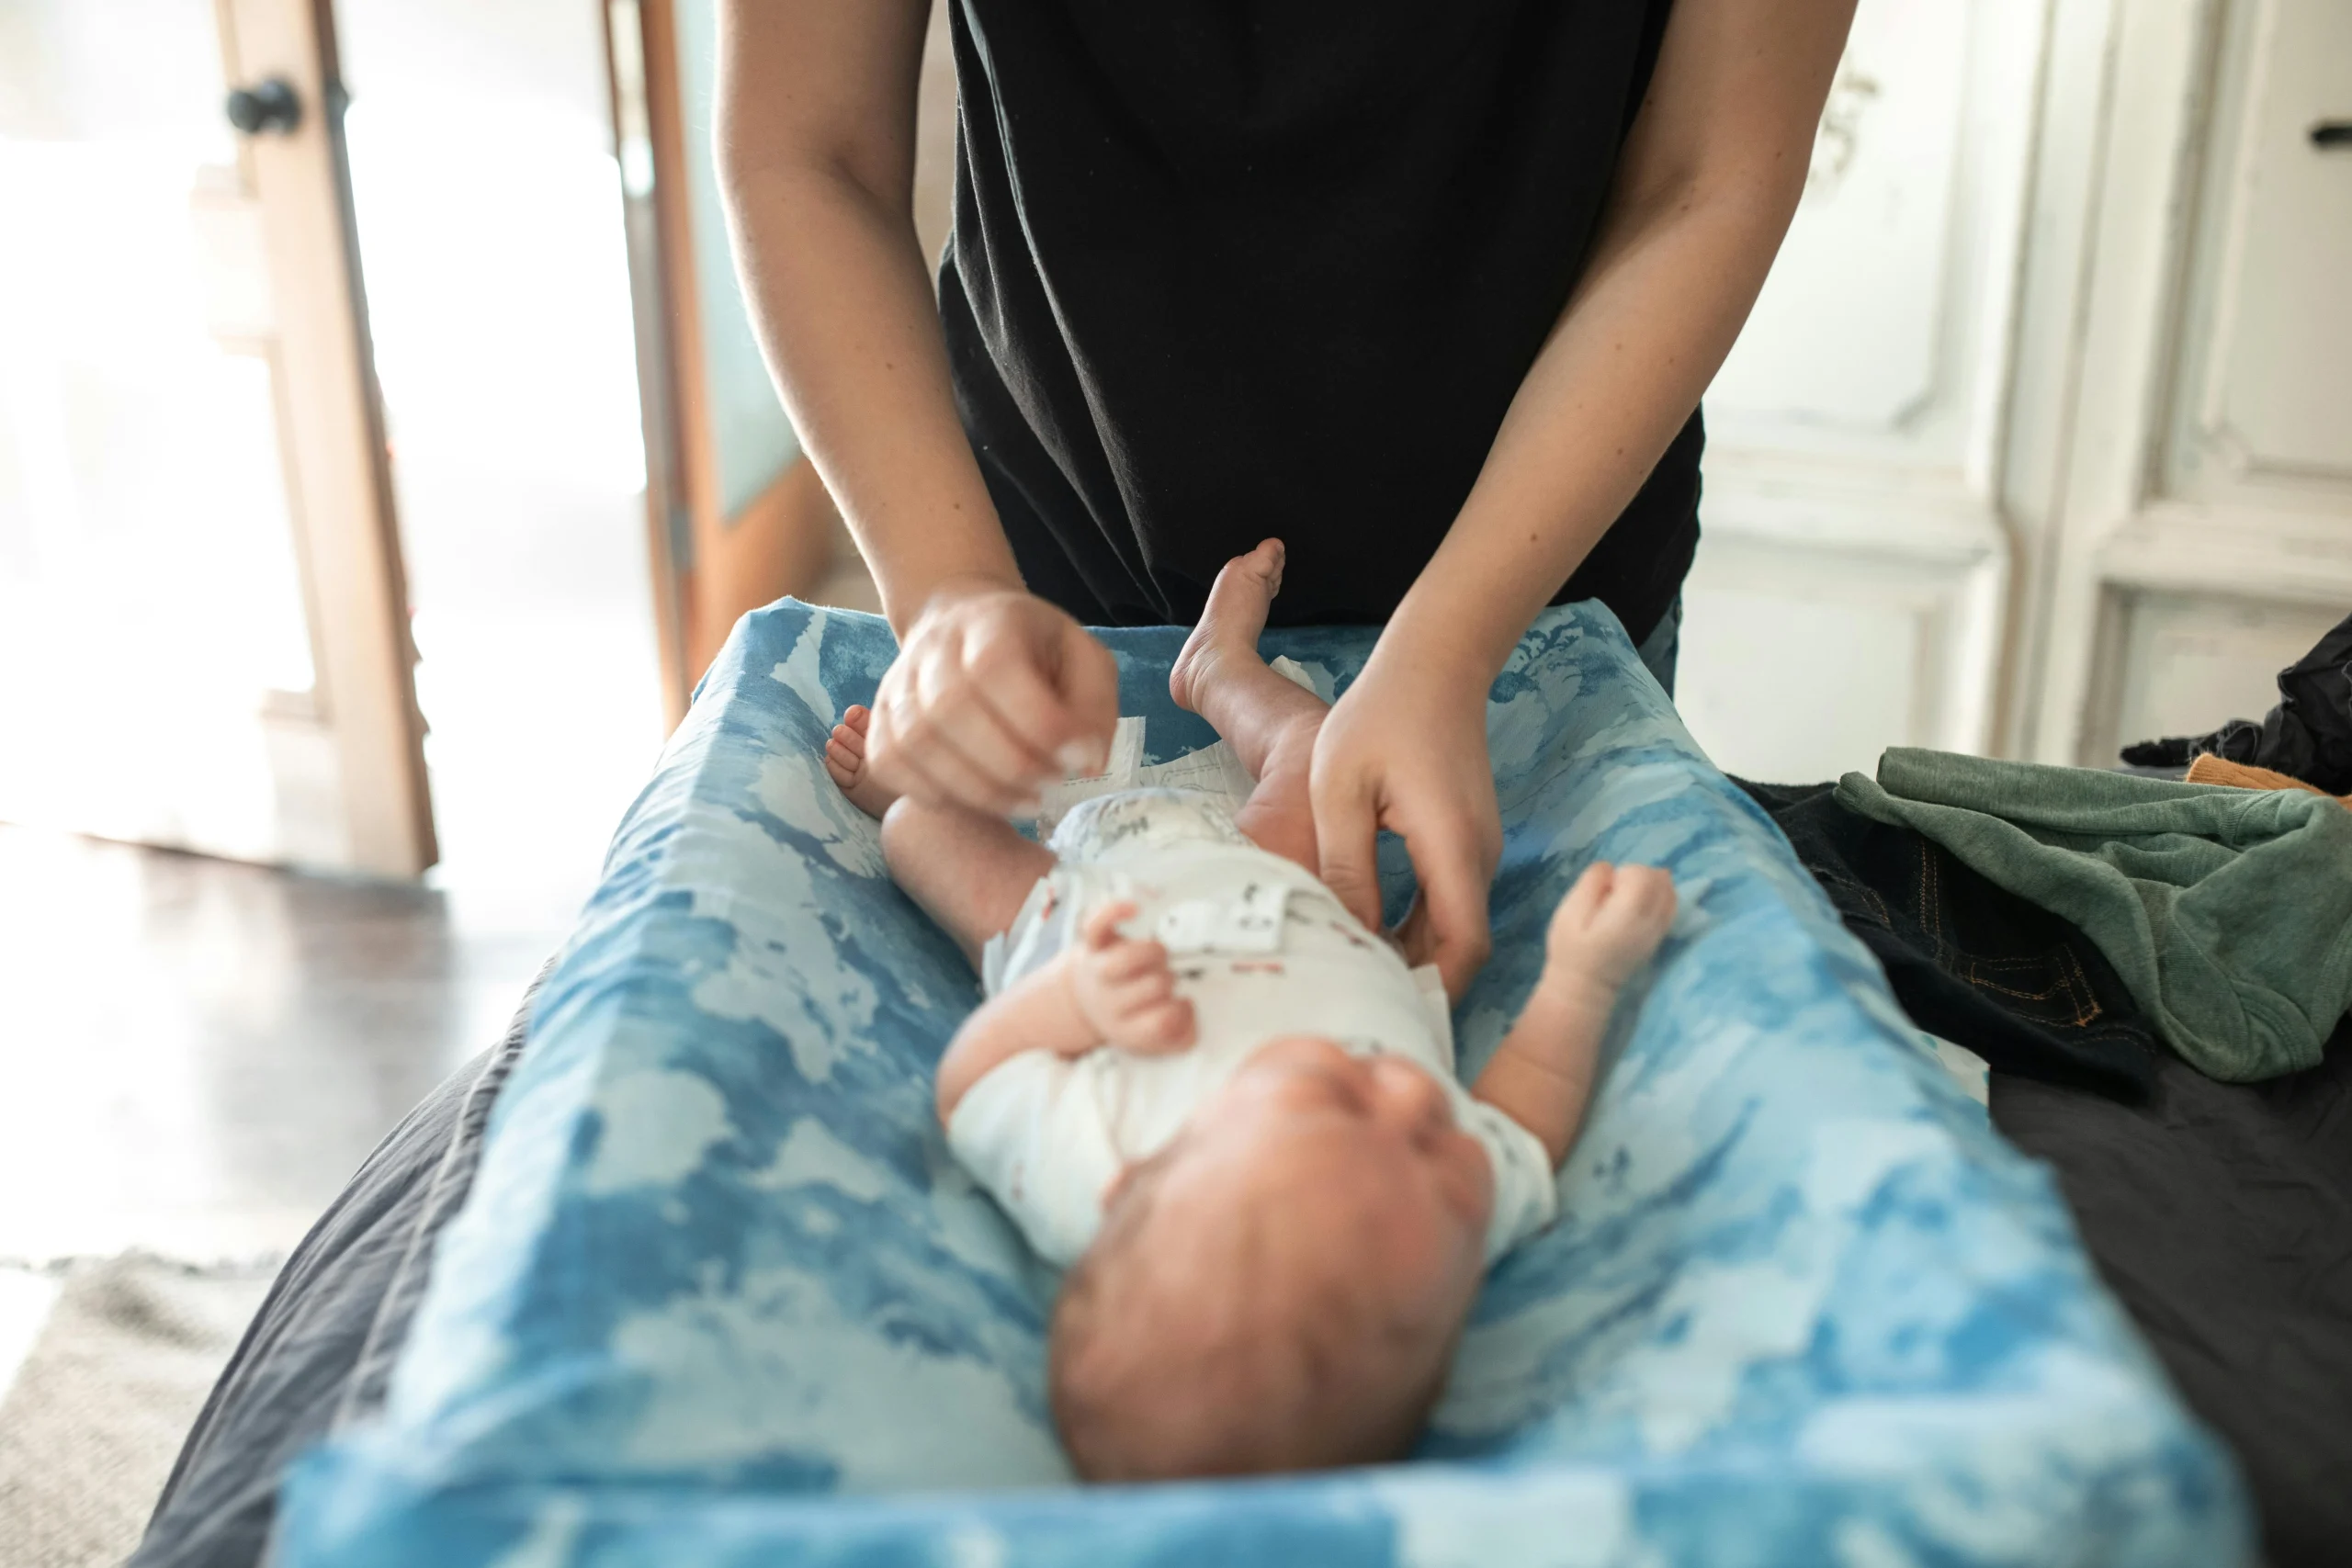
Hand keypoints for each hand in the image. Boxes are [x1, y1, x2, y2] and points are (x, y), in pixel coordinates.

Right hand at [866, 579, 1119, 815]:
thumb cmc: (1033, 649)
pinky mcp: (878, 721)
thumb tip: (1087, 761)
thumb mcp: (1083, 659)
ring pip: (916, 744)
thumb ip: (1093, 706)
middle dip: (1010, 766)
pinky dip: (932, 794)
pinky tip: (975, 799)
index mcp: (991, 622)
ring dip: (976, 790)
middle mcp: (933, 648)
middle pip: (951, 709)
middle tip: (1049, 788)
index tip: (1077, 758)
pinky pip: (888, 765)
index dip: (1038, 722)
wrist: (962, 624)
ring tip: (1023, 801)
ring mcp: (897, 684)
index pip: (996, 667)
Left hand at [1062, 902, 1195, 1052]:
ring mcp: (1098, 972)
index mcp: (1126, 1029)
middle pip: (1154, 986)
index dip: (1179, 1011)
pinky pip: (1098, 924)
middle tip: (1162, 983)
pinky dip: (1115, 912)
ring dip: (1153, 953)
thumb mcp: (1152, 1038)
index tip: (1182, 1003)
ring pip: (1130, 957)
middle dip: (1167, 980)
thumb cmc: (1131, 1014)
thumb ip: (1182, 1034)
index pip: (1162, 1023)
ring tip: (1155, 958)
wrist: (1082, 1002)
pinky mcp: (1092, 945)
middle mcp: (1109, 1003)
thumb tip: (1190, 1011)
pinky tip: (1134, 910)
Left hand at [1310, 655, 1500, 1002]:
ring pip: (1455, 925)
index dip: (1433, 988)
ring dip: (1415, 952)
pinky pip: (1449, 898)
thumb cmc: (1379, 717)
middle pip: (1461, 945)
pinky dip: (1418, 924)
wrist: (1434, 664)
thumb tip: (1347, 933)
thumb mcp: (1340, 791)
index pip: (1463, 945)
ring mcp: (1477, 846)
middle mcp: (1478, 854)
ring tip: (1358, 971)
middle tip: (1359, 1003)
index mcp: (1452, 846)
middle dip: (1417, 979)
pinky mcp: (1466, 838)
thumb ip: (1345, 866)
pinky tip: (1373, 930)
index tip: (1391, 1012)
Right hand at [1542, 862, 1675, 997]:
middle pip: (1660, 880)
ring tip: (1627, 897)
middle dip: (1638, 876)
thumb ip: (1591, 883)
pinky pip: (1671, 908)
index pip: (1642, 874)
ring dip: (1651, 885)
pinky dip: (1661, 897)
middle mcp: (1651, 919)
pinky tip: (1642, 903)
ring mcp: (1658, 930)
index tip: (1605, 889)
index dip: (1622, 873)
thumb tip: (1610, 868)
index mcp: (1629, 911)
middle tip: (1614, 892)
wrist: (1584, 987)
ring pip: (1669, 892)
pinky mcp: (1658, 937)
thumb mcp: (1570, 911)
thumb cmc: (1572, 949)